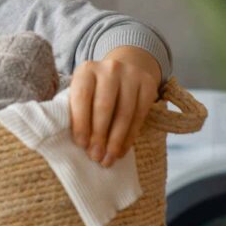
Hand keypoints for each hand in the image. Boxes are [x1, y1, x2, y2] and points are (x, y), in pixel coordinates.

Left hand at [68, 47, 160, 167]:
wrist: (126, 67)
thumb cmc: (96, 87)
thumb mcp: (82, 90)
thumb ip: (77, 109)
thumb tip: (79, 142)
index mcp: (87, 70)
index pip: (82, 97)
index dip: (81, 122)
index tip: (81, 144)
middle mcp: (110, 69)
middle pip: (104, 107)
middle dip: (99, 135)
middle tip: (96, 156)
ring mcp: (131, 75)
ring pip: (124, 114)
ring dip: (115, 141)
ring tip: (109, 158)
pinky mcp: (148, 85)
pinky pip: (139, 116)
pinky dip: (130, 137)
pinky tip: (122, 150)